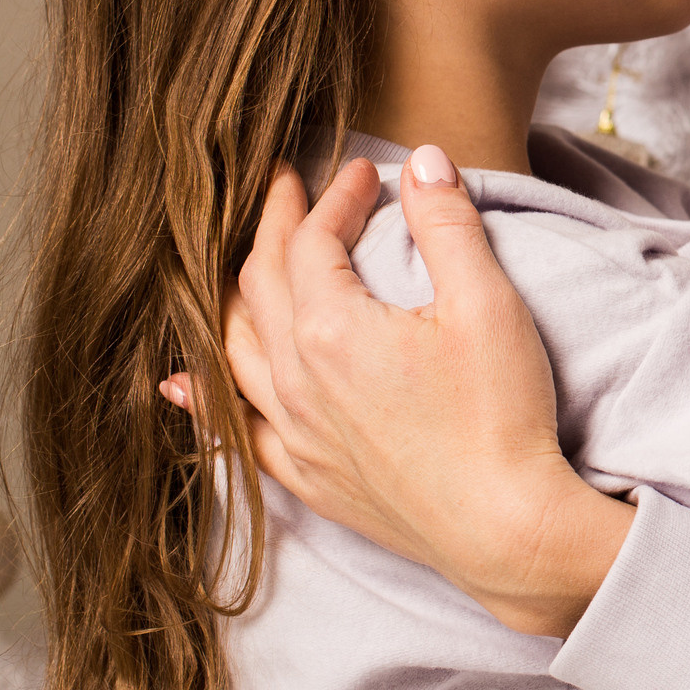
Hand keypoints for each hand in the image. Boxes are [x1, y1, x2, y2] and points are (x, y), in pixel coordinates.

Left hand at [162, 150, 631, 637]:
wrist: (503, 528)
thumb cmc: (502, 417)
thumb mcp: (488, 305)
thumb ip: (449, 226)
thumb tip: (425, 161)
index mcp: (331, 330)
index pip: (312, 241)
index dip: (335, 196)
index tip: (366, 171)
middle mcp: (294, 380)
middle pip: (258, 285)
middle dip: (274, 227)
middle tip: (288, 188)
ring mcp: (293, 434)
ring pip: (233, 349)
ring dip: (236, 294)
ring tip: (251, 263)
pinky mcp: (307, 477)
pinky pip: (233, 427)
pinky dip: (204, 395)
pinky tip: (185, 385)